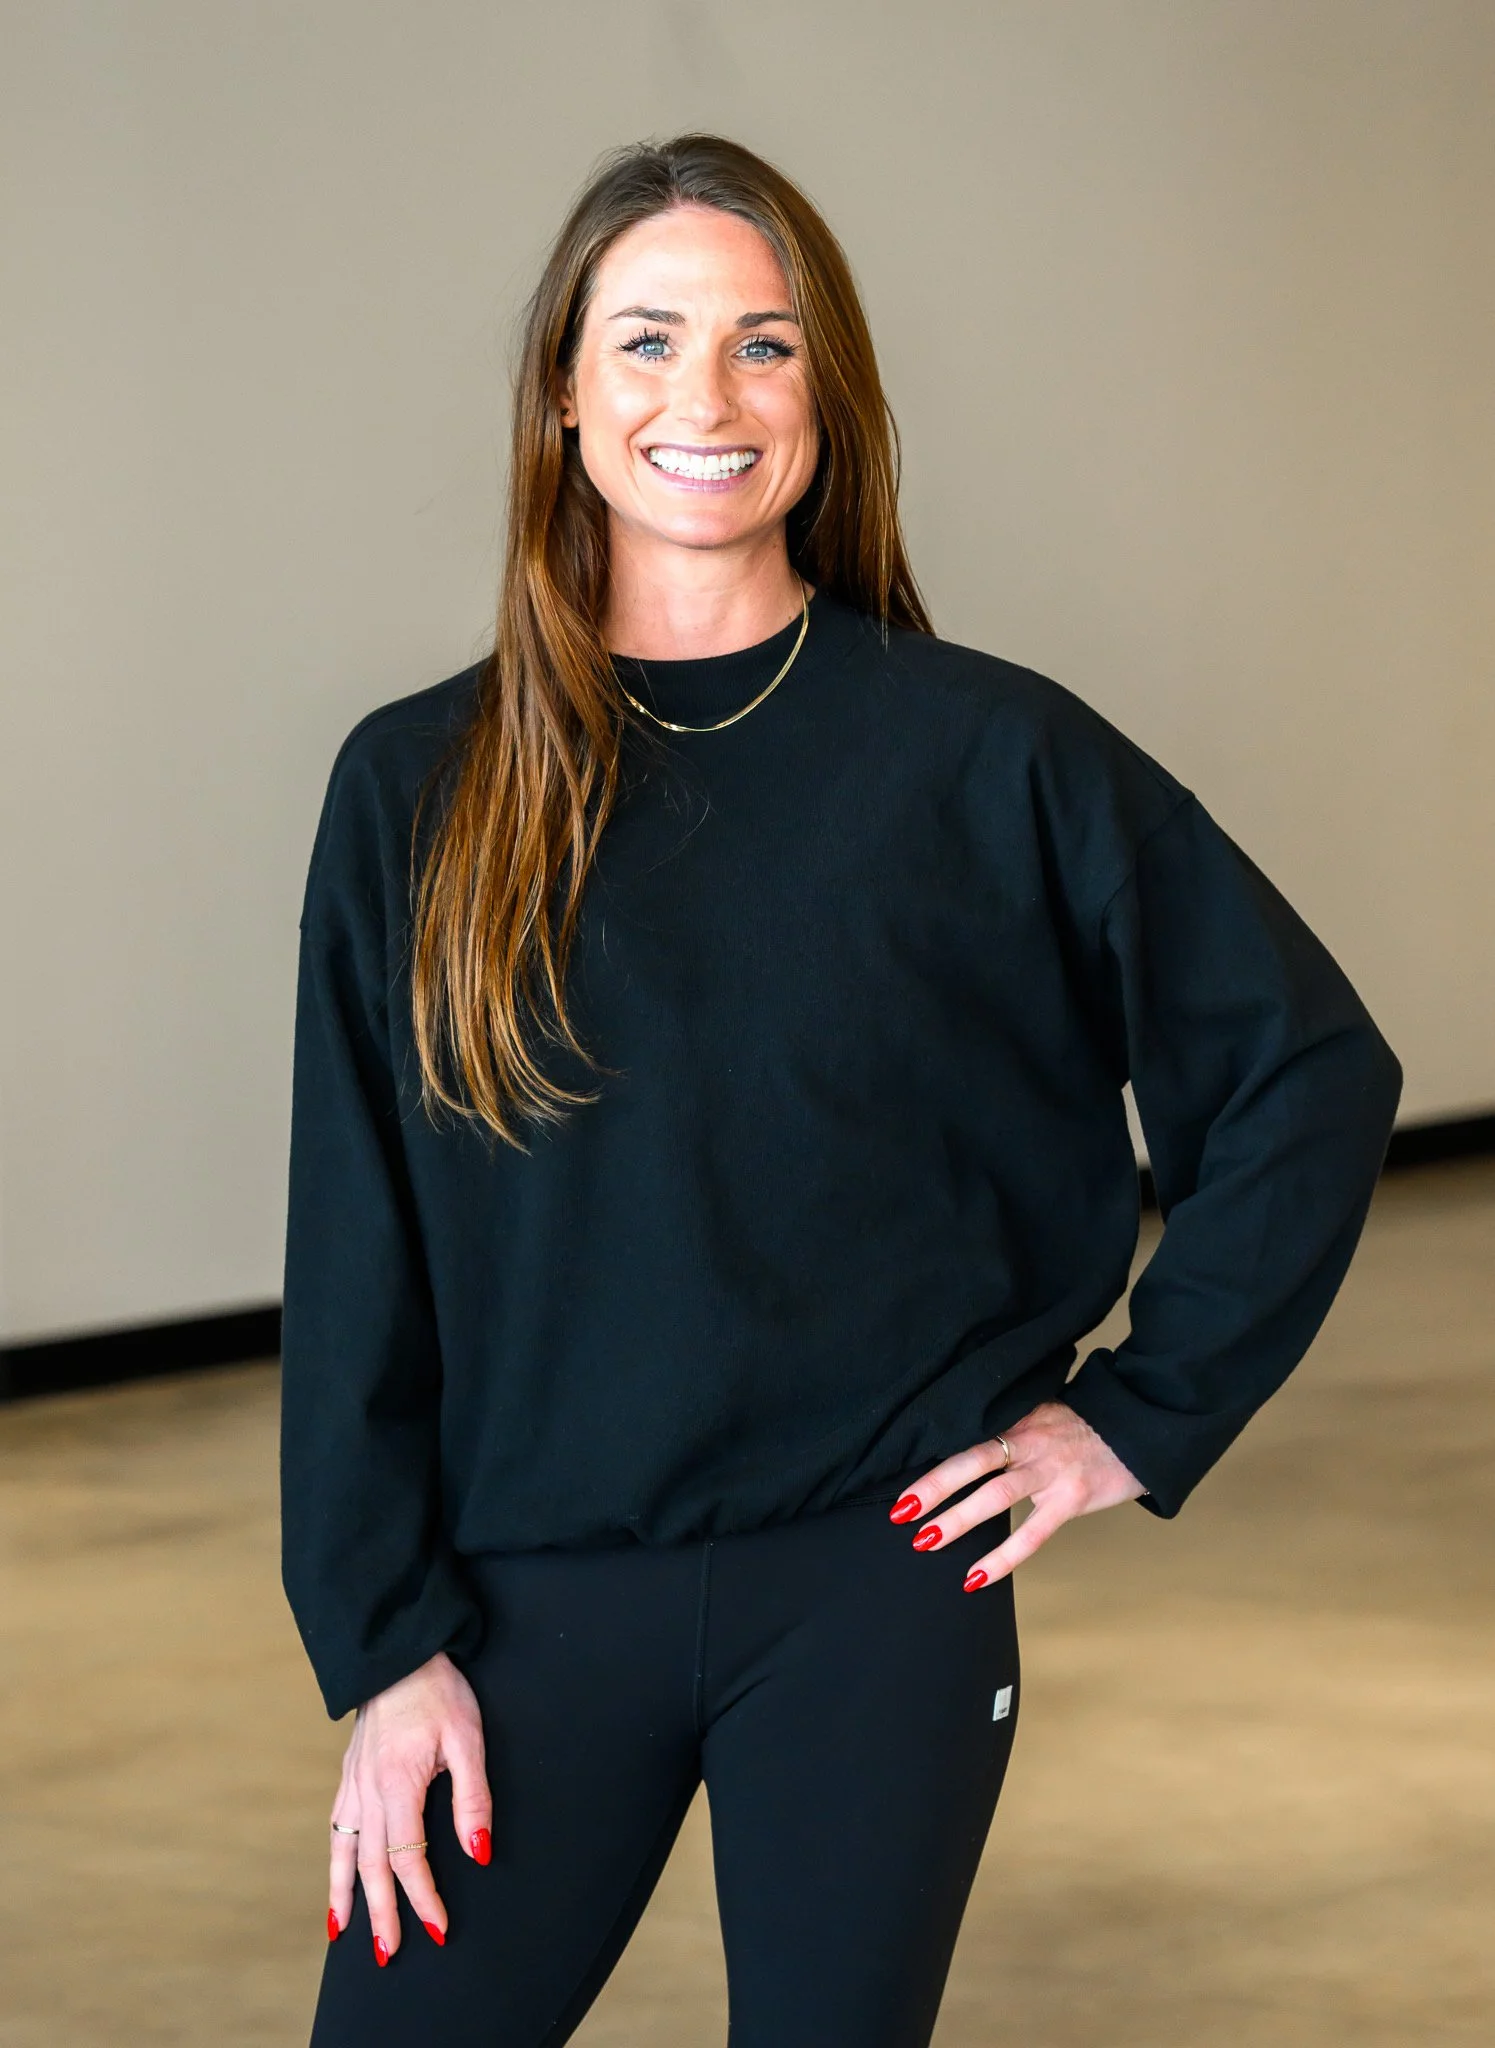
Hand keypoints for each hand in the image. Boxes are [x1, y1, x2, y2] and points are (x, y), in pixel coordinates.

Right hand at [327, 1650, 491, 1963]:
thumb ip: (473, 1798)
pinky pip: (337, 1828)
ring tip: (347, 1935)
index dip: (424, 1897)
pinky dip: (335, 1861)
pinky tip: (338, 1879)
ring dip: (347, 1896)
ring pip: (345, 1852)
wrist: (399, 1652)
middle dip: (382, 1914)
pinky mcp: (349, 1773)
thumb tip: (478, 1852)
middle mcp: (368, 1790)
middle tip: (389, 1955)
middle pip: (371, 1866)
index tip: (439, 1928)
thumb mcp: (468, 1739)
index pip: (409, 1858)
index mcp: (398, 1783)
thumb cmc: (439, 1690)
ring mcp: (353, 1782)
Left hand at [889, 1401, 1144, 1589]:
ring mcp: (1051, 1471)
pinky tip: (976, 1577)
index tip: (902, 1476)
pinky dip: (1002, 1557)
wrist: (1141, 1430)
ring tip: (925, 1541)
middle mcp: (1029, 1441)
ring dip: (958, 1520)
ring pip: (996, 1495)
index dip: (934, 1456)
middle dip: (933, 1487)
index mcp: (1017, 1420)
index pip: (967, 1437)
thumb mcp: (1043, 1414)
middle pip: (972, 1461)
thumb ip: (1009, 1429)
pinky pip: (1032, 1533)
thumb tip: (966, 1453)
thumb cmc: (1086, 1426)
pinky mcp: (1071, 1498)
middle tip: (900, 1512)